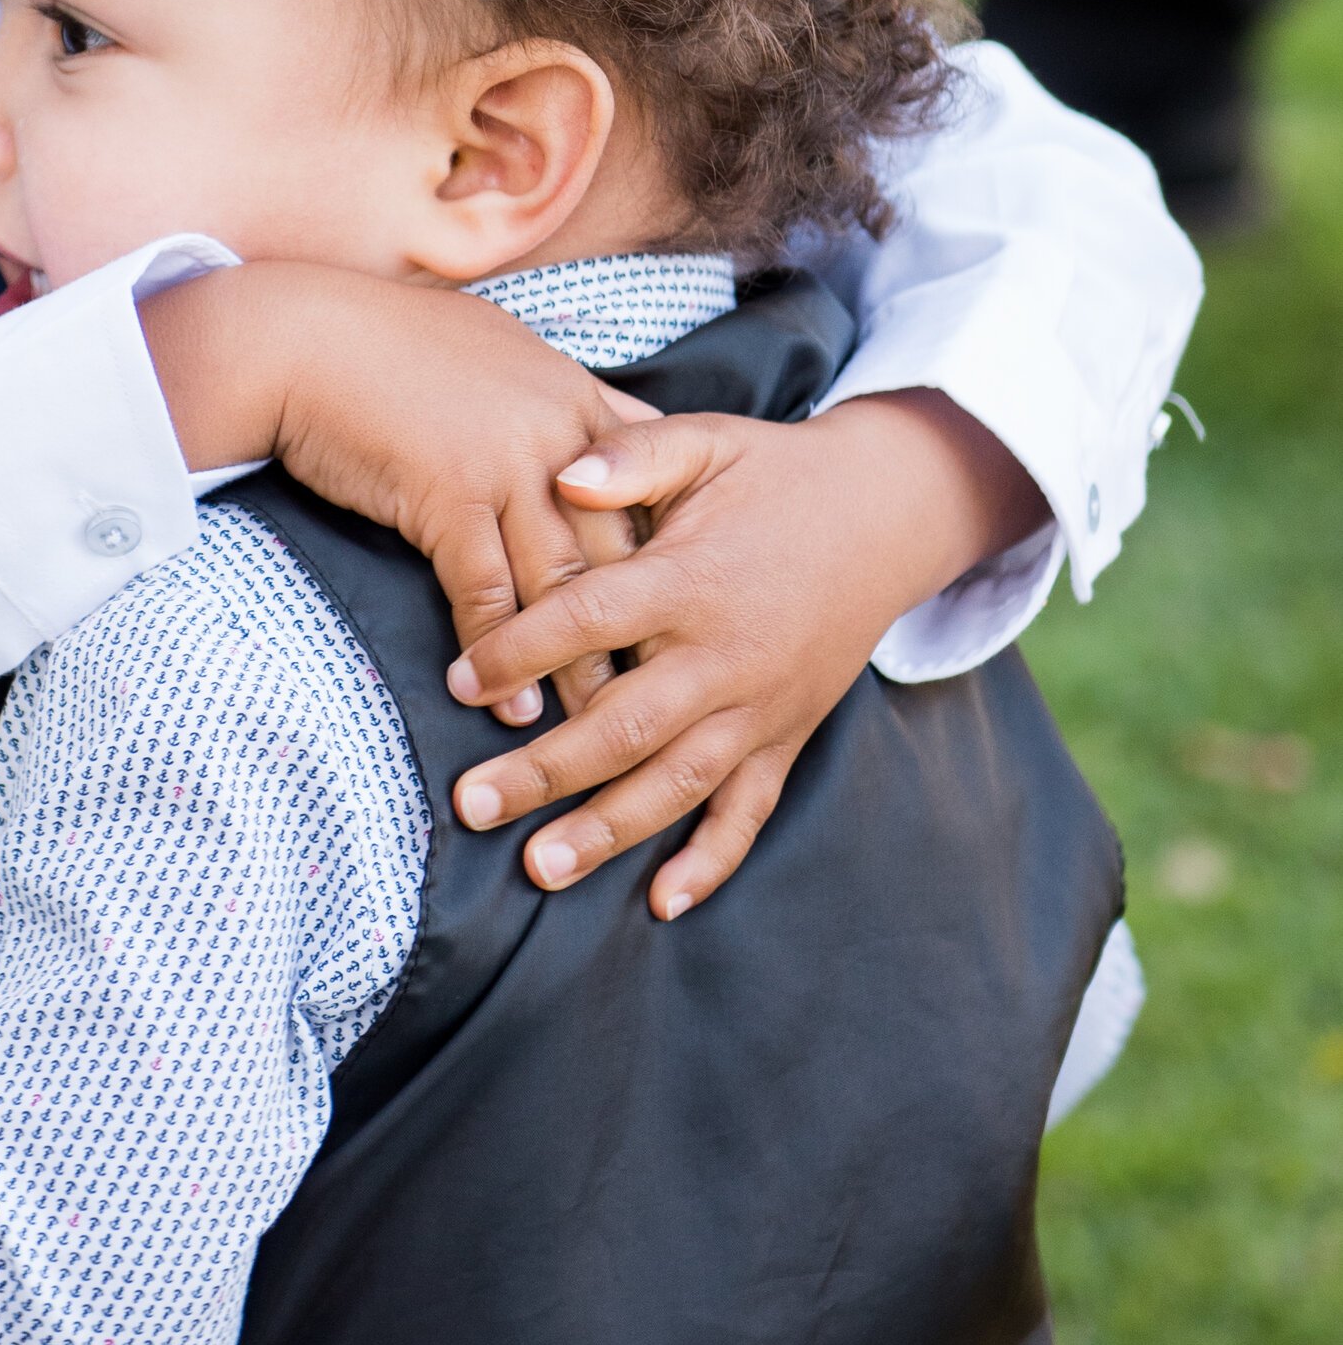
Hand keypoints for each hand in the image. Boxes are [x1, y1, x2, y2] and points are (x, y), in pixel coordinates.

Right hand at [141, 264, 648, 713]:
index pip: (654, 487)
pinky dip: (500, 655)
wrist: (300, 338)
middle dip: (644, 628)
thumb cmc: (386, 345)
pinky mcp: (451, 494)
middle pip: (623, 547)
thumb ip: (547, 394)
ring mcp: (509, 462)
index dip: (670, 558)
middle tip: (663, 697)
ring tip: (594, 726)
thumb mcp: (494, 348)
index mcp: (576, 395)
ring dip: (579, 663)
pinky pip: (487, 592)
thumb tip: (576, 438)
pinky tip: (512, 706)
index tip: (681, 618)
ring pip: (564, 582)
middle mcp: (559, 430)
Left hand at [442, 390, 1047, 917]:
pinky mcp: (786, 737)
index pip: (592, 622)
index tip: (458, 680)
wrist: (886, 514)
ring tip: (538, 868)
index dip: (521, 651)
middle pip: (624, 725)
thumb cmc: (772, 474)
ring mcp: (760, 708)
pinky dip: (711, 861)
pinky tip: (662, 903)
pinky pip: (750, 810)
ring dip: (608, 831)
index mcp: (693, 581)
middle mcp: (726, 657)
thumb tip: (560, 474)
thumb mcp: (707, 440)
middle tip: (471, 804)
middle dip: (544, 770)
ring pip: (677, 784)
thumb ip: (632, 455)